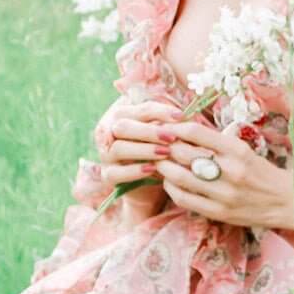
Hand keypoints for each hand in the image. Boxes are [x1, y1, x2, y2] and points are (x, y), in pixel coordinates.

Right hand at [97, 99, 182, 216]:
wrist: (149, 185)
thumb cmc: (160, 152)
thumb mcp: (164, 135)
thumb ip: (169, 123)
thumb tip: (187, 114)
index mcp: (122, 115)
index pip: (139, 108)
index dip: (160, 111)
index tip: (181, 116)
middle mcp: (108, 132)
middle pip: (123, 126)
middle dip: (150, 131)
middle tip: (172, 137)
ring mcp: (105, 154)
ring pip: (119, 148)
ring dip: (144, 149)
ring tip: (165, 153)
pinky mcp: (108, 175)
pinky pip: (116, 173)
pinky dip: (134, 171)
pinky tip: (151, 169)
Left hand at [153, 119, 291, 229]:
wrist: (284, 200)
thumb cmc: (260, 171)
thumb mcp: (243, 149)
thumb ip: (215, 142)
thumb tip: (182, 130)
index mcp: (237, 150)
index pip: (196, 132)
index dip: (175, 128)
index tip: (165, 127)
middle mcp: (230, 170)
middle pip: (183, 153)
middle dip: (165, 147)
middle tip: (157, 144)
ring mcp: (223, 193)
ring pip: (179, 176)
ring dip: (163, 167)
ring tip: (160, 162)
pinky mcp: (218, 212)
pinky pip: (184, 199)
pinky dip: (171, 188)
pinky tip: (169, 182)